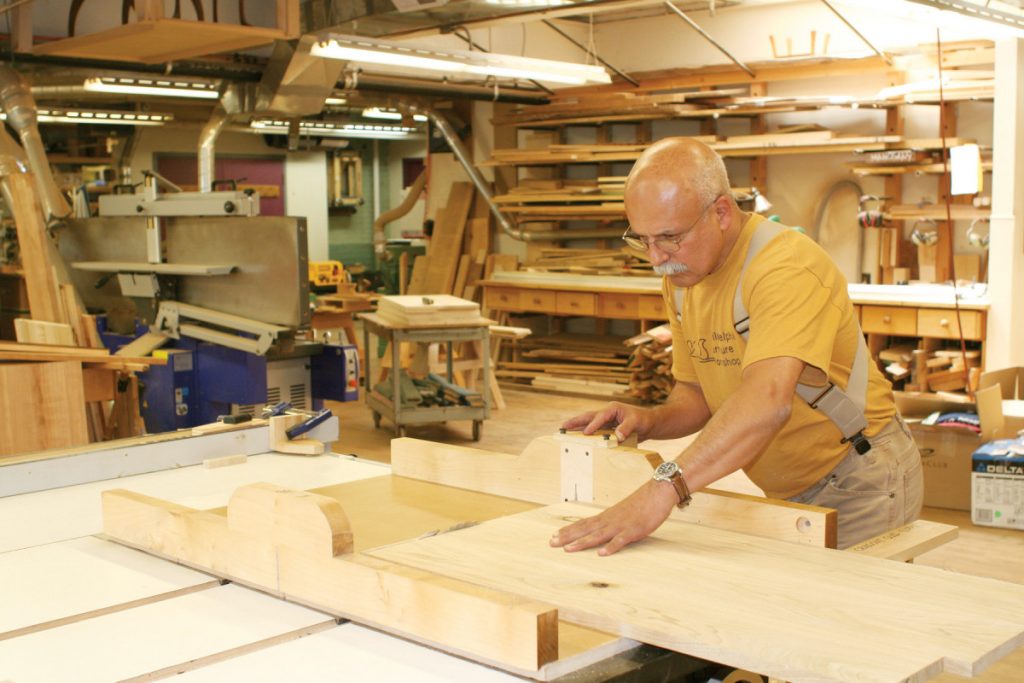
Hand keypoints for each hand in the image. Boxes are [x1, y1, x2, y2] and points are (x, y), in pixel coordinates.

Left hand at [549, 480, 677, 555]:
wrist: (658, 492)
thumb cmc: (643, 503)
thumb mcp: (624, 513)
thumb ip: (613, 521)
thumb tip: (603, 529)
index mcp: (607, 516)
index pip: (584, 523)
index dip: (568, 530)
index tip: (554, 536)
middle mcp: (610, 520)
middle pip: (585, 529)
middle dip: (568, 536)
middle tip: (551, 543)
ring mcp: (621, 525)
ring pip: (598, 535)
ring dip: (583, 542)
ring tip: (568, 549)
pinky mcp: (634, 530)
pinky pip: (621, 540)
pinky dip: (611, 547)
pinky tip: (601, 553)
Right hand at [560, 402, 650, 440]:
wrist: (649, 424)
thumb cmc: (644, 420)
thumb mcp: (636, 422)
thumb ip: (626, 428)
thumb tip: (617, 437)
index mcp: (613, 408)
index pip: (600, 416)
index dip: (593, 425)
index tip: (586, 433)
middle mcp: (607, 413)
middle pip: (589, 416)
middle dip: (576, 421)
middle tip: (563, 426)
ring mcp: (606, 420)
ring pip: (588, 423)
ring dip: (577, 427)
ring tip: (564, 431)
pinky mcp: (607, 428)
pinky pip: (594, 430)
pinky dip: (585, 433)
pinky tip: (577, 438)